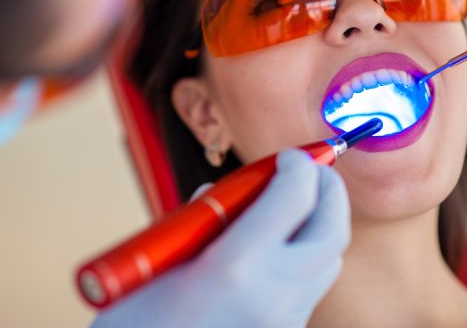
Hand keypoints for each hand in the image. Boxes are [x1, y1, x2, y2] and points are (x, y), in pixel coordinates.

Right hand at [90, 149, 349, 327]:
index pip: (294, 195)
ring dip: (321, 225)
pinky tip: (276, 250)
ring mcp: (284, 323)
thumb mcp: (160, 257)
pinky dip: (304, 258)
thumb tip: (227, 193)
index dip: (298, 165)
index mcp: (235, 267)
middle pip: (331, 230)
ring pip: (328, 263)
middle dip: (329, 191)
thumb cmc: (134, 321)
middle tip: (313, 171)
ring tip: (295, 206)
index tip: (288, 155)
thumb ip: (201, 220)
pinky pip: (309, 290)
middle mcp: (271, 296)